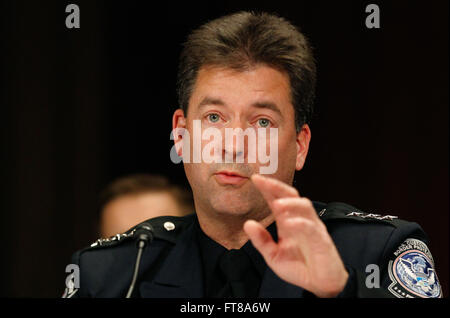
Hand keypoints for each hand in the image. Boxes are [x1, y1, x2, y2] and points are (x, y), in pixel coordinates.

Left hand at [243, 174, 348, 297]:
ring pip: (304, 206)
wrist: (321, 285)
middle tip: (262, 181)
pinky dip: (300, 223)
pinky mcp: (322, 241)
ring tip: (276, 205)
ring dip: (290, 203)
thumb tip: (247, 224)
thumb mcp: (273, 255)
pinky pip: (312, 228)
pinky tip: (289, 223)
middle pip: (291, 195)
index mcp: (287, 221)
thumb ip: (261, 241)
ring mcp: (312, 228)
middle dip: (276, 186)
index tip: (254, 178)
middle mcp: (300, 220)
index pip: (277, 199)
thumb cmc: (300, 267)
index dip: (267, 187)